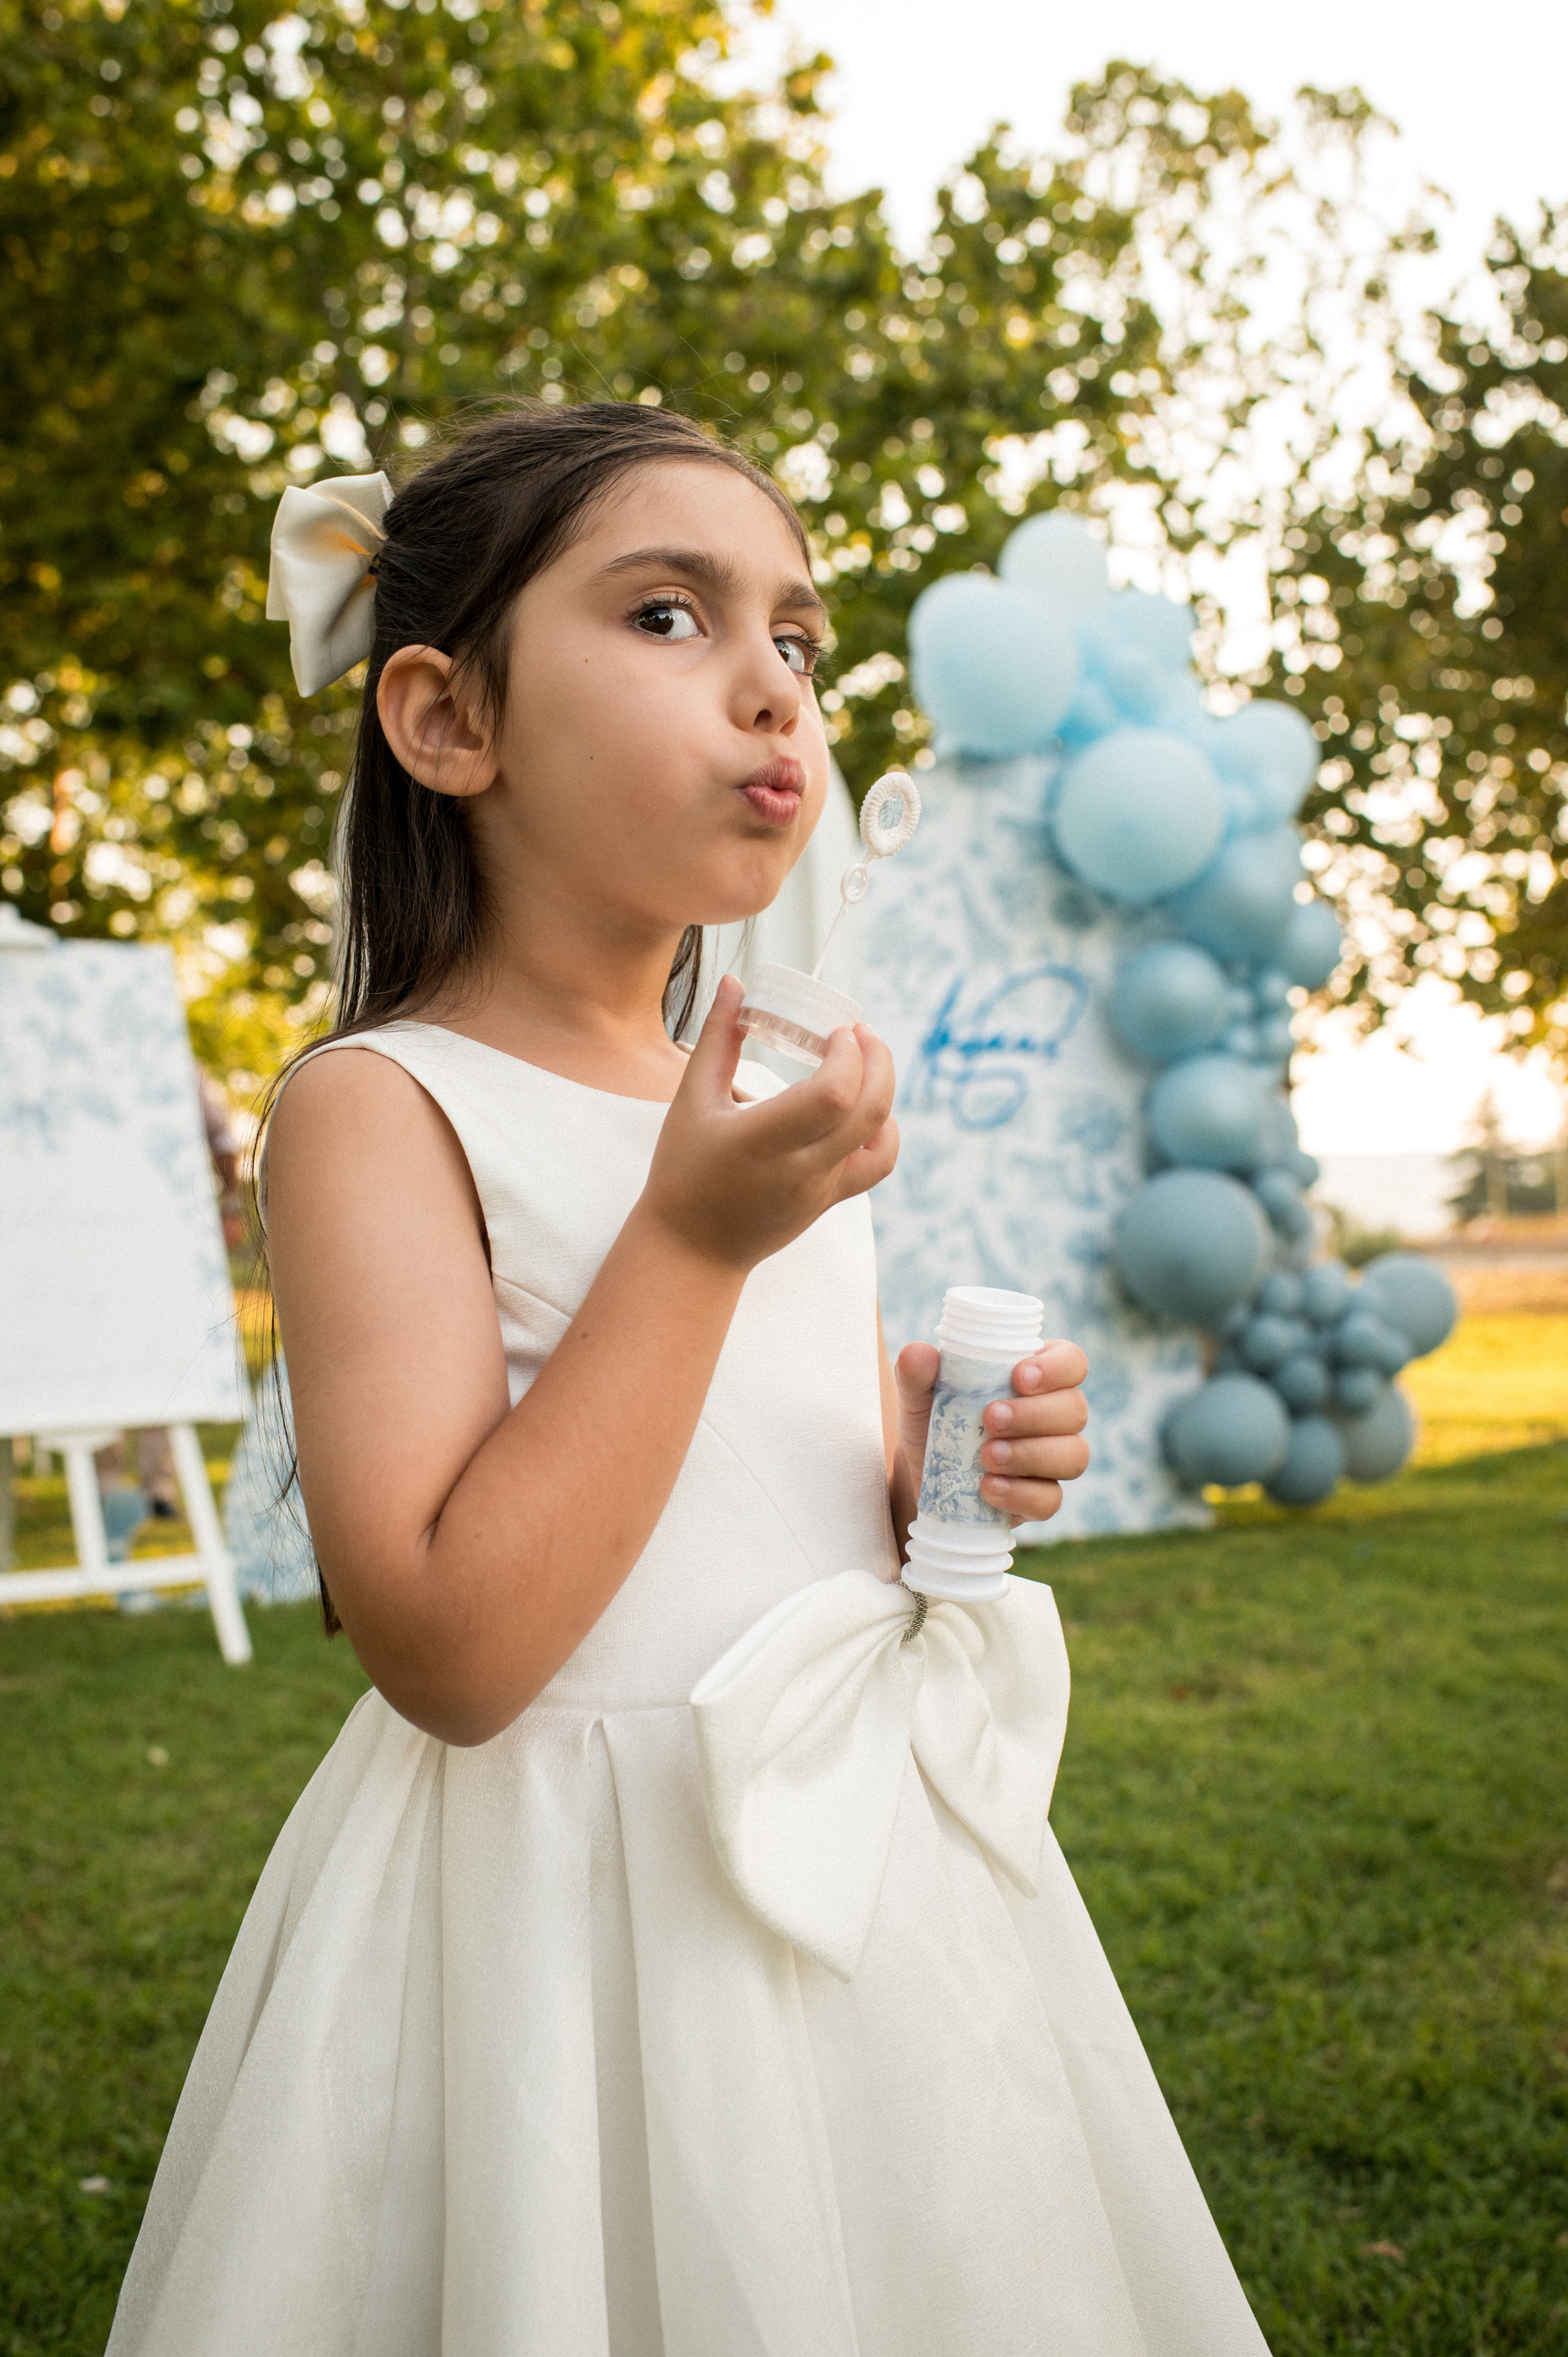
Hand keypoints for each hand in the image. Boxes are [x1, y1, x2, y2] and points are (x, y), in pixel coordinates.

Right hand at [642, 974, 898, 1274]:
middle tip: (861, 1033)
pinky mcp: (831, 1202)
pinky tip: (865, 1106)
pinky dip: (884, 1131)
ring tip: (867, 1063)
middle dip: (878, 1061)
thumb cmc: (684, 1171)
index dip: (850, 1055)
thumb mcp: (691, 1100)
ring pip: (882, 1140)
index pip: (833, 1095)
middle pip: (870, 1111)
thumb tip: (736, 982)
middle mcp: (801, 1169)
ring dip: (885, 1092)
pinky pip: (878, 1165)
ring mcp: (821, 1190)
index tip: (838, 1031)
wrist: (692, 1248)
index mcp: (762, 1141)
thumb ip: (718, 1038)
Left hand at [893, 1338, 1089, 1529]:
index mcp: (1037, 1376)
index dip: (1057, 1368)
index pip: (1071, 1362)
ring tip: (987, 1456)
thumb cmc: (935, 1420)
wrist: (923, 1475)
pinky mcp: (1041, 1497)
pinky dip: (1021, 1494)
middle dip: (1035, 1414)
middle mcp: (1054, 1416)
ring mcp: (1052, 1459)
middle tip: (990, 1418)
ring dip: (1031, 1455)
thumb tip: (920, 1354)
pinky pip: (1051, 1499)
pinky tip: (989, 1488)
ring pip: (1073, 1455)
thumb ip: (918, 1372)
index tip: (1020, 1377)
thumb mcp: (919, 1394)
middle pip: (1075, 1410)